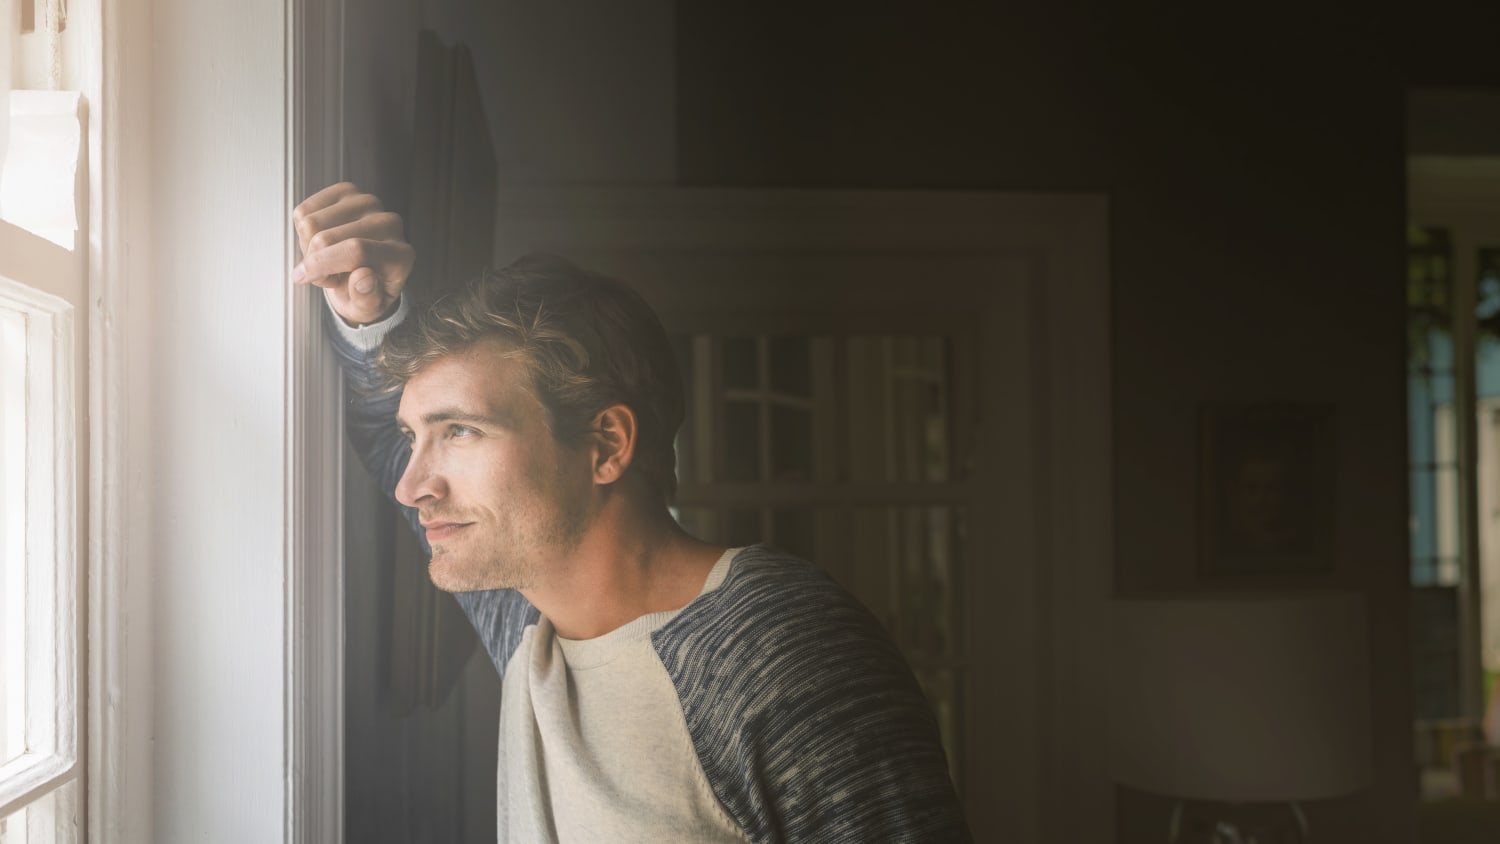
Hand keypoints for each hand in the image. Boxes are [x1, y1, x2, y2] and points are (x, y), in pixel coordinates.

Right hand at [292, 182, 414, 325]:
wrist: (363, 275)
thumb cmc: (365, 293)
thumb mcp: (367, 309)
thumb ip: (367, 298)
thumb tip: (362, 276)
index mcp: (400, 255)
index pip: (355, 250)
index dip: (322, 265)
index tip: (302, 278)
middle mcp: (390, 223)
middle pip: (326, 238)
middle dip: (314, 262)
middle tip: (328, 276)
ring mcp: (368, 203)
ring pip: (310, 223)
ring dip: (309, 248)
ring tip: (328, 261)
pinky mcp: (347, 192)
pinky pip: (304, 211)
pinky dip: (303, 232)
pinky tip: (322, 244)